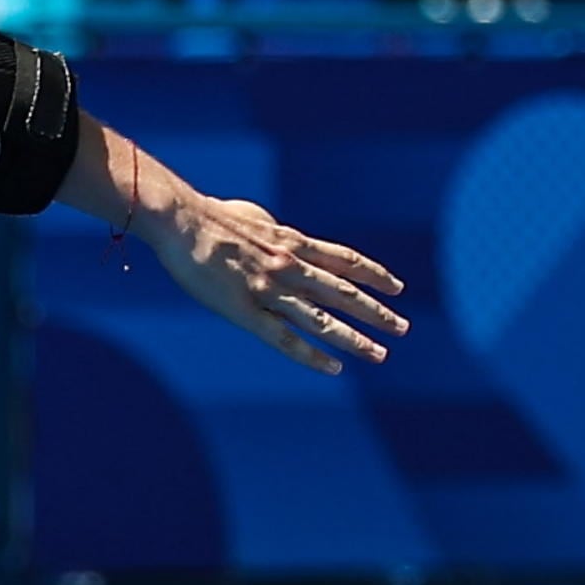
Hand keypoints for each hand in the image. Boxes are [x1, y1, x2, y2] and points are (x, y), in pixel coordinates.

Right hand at [140, 192, 408, 372]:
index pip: (346, 260)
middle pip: (343, 293)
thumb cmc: (211, 216)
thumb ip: (275, 232)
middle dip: (376, 312)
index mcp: (292, 243)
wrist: (180, 220)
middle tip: (403, 328)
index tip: (398, 287)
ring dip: (355, 338)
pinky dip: (312, 355)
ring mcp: (270, 291)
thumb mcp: (255, 217)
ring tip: (380, 354)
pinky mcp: (245, 312)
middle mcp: (290, 267)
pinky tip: (335, 369)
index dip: (375, 275)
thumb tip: (281, 232)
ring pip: (322, 320)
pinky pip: (285, 339)